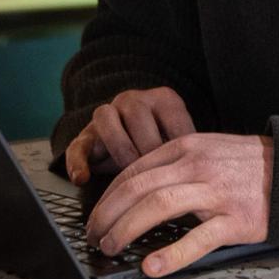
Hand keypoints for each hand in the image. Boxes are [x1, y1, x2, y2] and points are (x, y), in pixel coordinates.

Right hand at [64, 86, 196, 183]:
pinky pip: (79, 145)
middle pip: (137, 115)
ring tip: (130, 177)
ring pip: (106, 119)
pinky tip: (83, 178)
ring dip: (119, 149)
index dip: (177, 146)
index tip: (182, 170)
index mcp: (164, 99)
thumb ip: (190, 154)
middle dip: (147, 149)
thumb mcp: (182, 147)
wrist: (132, 145)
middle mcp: (133, 100)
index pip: (172, 115)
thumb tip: (200, 178)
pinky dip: (78, 161)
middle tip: (157, 176)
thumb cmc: (165, 150)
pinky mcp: (85, 136)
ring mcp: (107, 114)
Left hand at [85, 133, 272, 278]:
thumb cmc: (247, 166)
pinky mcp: (234, 219)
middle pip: (138, 187)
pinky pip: (197, 238)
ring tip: (112, 246)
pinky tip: (152, 266)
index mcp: (186, 147)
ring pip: (158, 205)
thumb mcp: (207, 149)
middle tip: (95, 235)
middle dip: (108, 214)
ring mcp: (215, 192)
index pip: (134, 170)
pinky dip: (171, 254)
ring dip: (127, 228)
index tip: (96, 215)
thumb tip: (137, 188)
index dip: (109, 195)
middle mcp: (196, 165)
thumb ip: (175, 164)